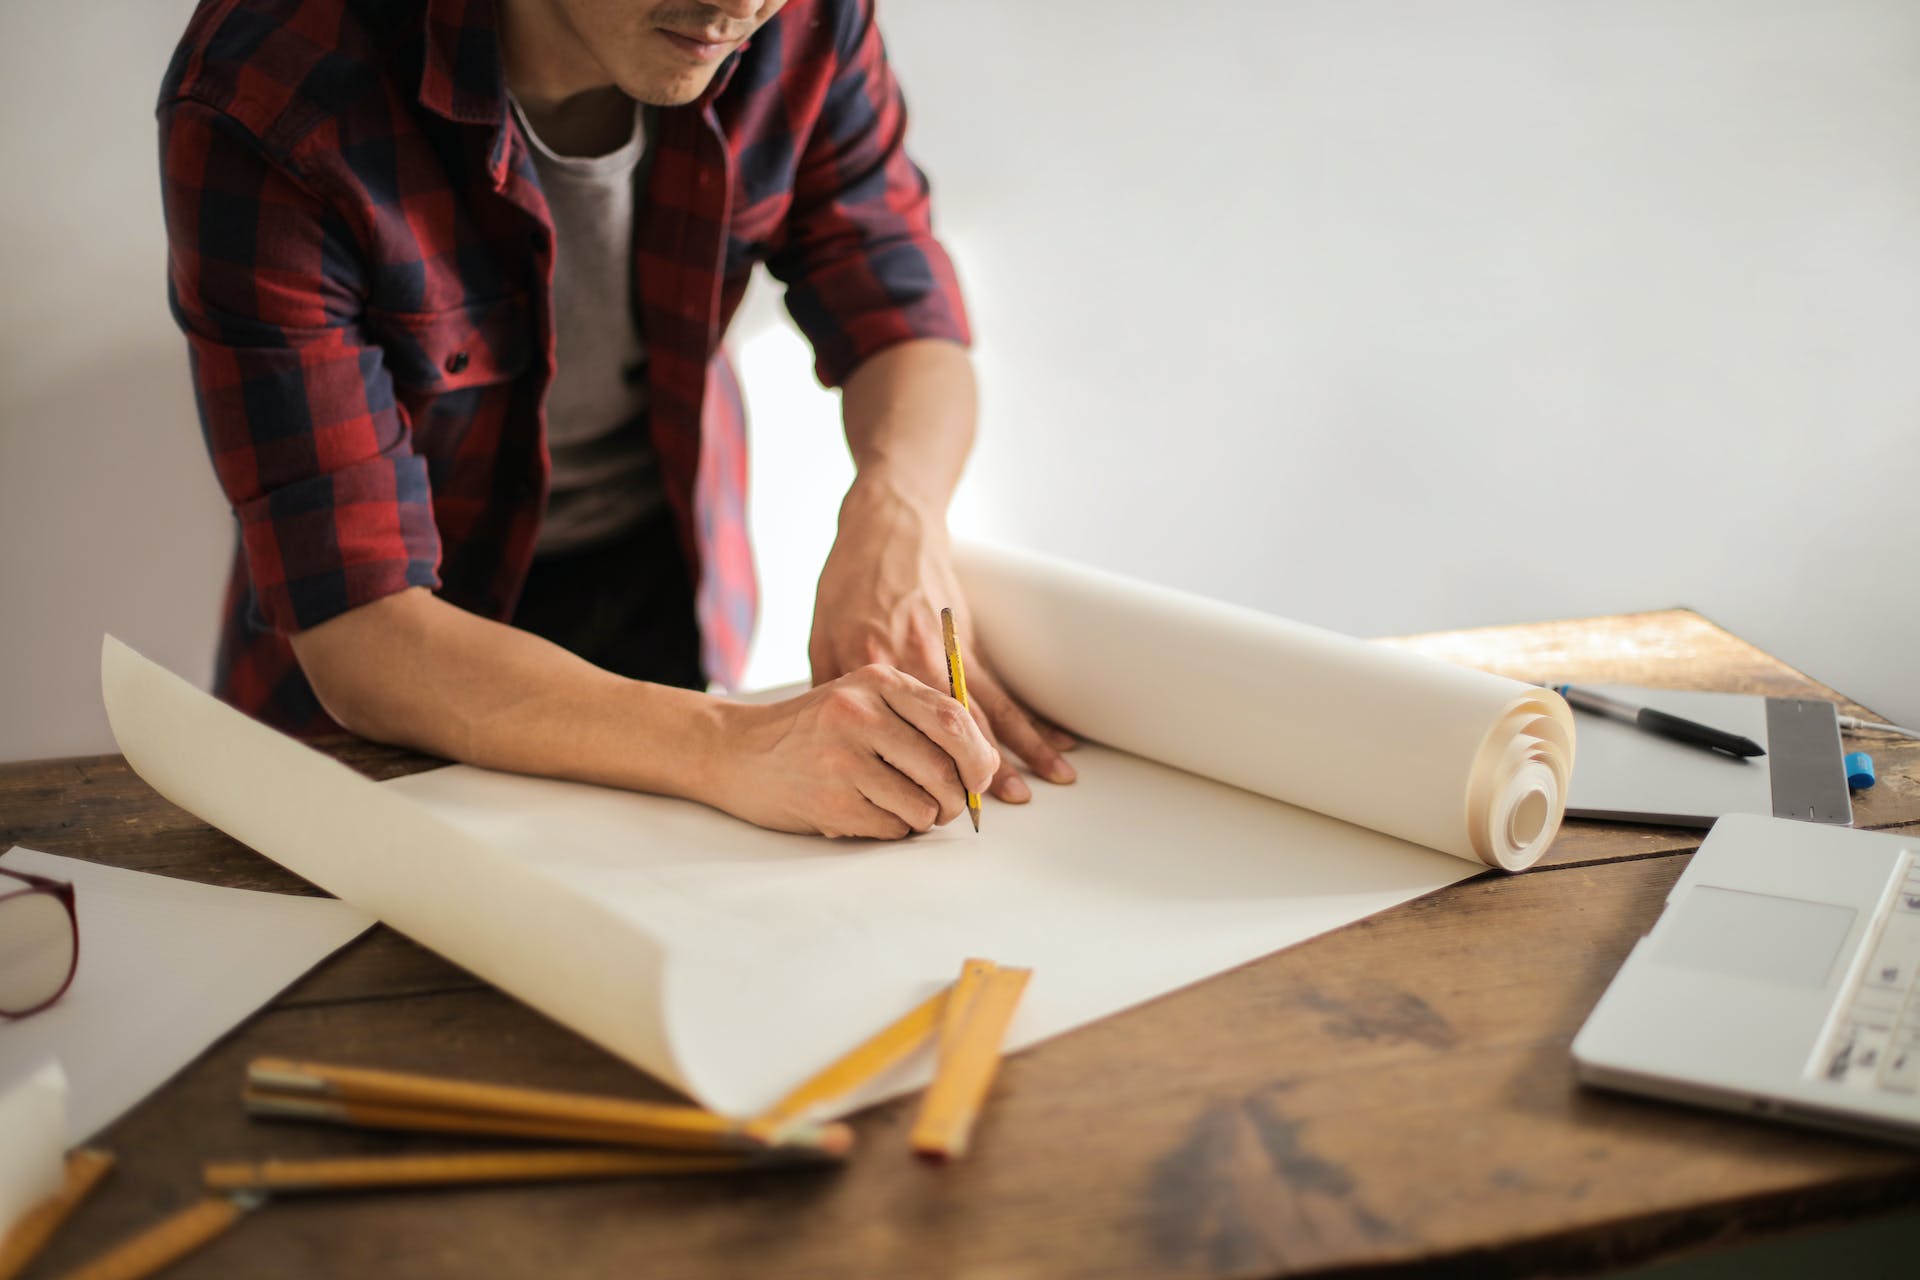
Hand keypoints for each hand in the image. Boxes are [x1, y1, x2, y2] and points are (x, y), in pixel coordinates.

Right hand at [702, 665, 998, 838]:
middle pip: (945, 767)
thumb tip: (987, 766)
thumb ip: (919, 719)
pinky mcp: (829, 800)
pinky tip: (870, 813)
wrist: (736, 750)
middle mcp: (859, 713)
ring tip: (901, 808)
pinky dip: (894, 830)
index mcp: (877, 681)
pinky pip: (892, 828)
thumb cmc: (813, 730)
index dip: (979, 756)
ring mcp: (841, 758)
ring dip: (924, 818)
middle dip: (958, 798)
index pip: (954, 719)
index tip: (980, 777)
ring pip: (923, 805)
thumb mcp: (862, 700)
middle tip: (947, 805)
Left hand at [808, 479, 1076, 804]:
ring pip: (990, 710)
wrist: (886, 526)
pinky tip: (1056, 739)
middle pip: (952, 728)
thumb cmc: (847, 581)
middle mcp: (914, 663)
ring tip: (1053, 780)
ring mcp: (948, 651)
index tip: (928, 806)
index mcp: (871, 667)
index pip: (896, 734)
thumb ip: (831, 691)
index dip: (915, 771)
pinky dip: (1032, 716)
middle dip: (979, 771)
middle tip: (1000, 807)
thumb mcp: (820, 636)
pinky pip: (1003, 687)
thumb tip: (836, 743)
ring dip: (1023, 748)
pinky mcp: (968, 641)